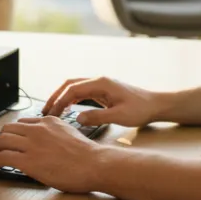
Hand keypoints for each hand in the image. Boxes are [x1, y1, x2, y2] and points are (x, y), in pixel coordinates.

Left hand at [0, 117, 105, 192]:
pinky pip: (3, 157)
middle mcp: (38, 129)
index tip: (9, 142)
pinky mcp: (28, 160)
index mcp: (49, 121)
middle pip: (7, 129)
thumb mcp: (69, 135)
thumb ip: (54, 135)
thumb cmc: (88, 156)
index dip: (12, 133)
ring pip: (1, 140)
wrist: (95, 164)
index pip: (22, 123)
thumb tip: (45, 145)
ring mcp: (32, 144)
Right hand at [43, 76, 165, 127]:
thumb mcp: (119, 116)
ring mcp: (100, 85)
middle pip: (70, 84)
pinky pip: (82, 93)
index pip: (73, 88)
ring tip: (52, 111)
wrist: (155, 105)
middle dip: (56, 96)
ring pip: (75, 87)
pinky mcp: (103, 91)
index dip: (59, 100)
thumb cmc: (140, 109)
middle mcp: (99, 81)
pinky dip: (71, 99)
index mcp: (101, 83)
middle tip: (45, 111)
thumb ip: (98, 117)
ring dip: (62, 97)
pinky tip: (66, 110)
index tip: (51, 113)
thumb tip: (78, 118)